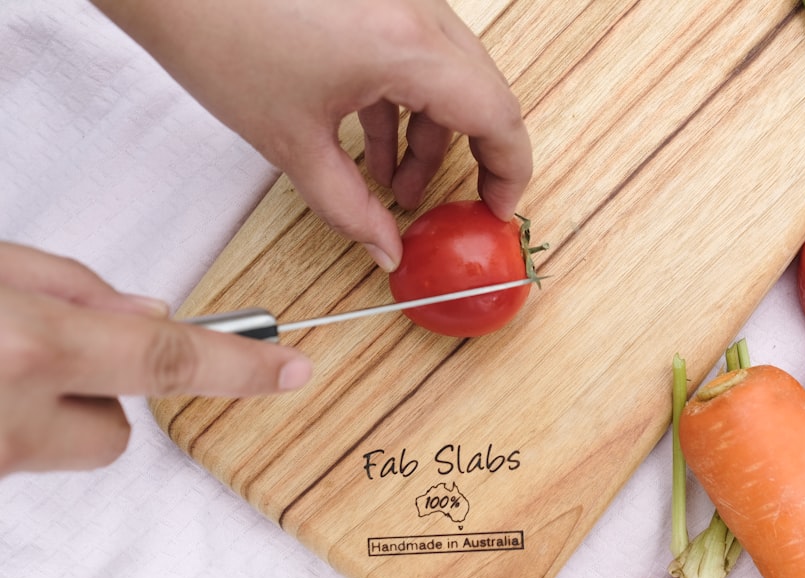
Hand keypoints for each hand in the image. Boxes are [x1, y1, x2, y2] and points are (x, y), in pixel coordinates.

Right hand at [0, 243, 311, 475]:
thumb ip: (71, 287)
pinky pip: (21, 456)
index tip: (289, 370)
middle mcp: (10, 423)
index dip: (239, 366)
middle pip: (116, 430)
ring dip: (48, 411)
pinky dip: (9, 422)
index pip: (169, 360)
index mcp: (27, 350)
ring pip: (66, 449)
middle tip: (32, 347)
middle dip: (98, 390)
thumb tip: (146, 315)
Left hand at [91, 0, 532, 271]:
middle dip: (472, 156)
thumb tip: (386, 250)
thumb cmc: (218, 34)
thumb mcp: (293, 142)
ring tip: (396, 183)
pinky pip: (417, 54)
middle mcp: (417, 12)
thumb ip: (351, 208)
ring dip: (432, 133)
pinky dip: (406, 102)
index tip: (498, 209)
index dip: (509, 172)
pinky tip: (373, 146)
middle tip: (456, 202)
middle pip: (483, 93)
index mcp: (408, 46)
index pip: (498, 115)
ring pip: (450, 75)